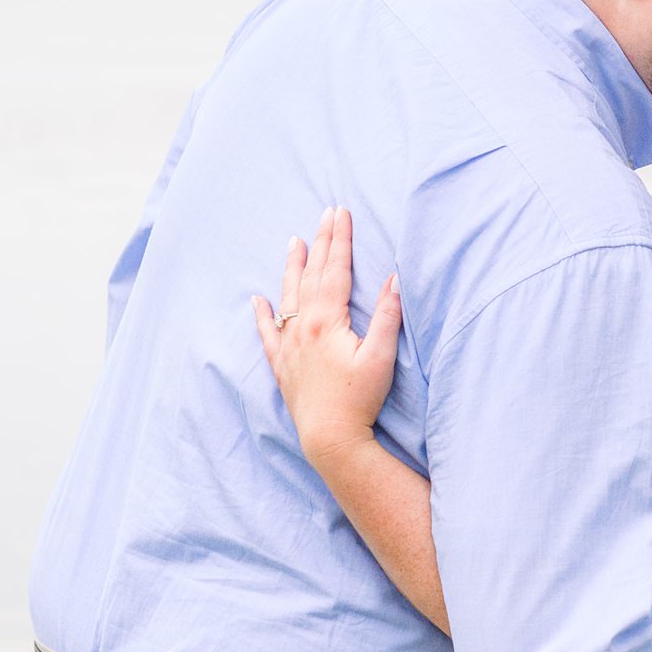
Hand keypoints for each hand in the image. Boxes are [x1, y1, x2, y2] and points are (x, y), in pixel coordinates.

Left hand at [250, 207, 402, 463]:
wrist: (330, 438)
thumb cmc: (359, 399)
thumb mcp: (380, 356)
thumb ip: (386, 316)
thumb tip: (393, 279)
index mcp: (326, 321)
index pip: (334, 270)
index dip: (339, 240)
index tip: (342, 213)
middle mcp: (302, 328)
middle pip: (312, 275)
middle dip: (321, 242)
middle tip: (326, 213)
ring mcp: (289, 346)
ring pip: (288, 296)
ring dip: (293, 267)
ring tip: (294, 241)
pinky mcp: (282, 365)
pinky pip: (267, 333)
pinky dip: (261, 314)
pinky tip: (257, 300)